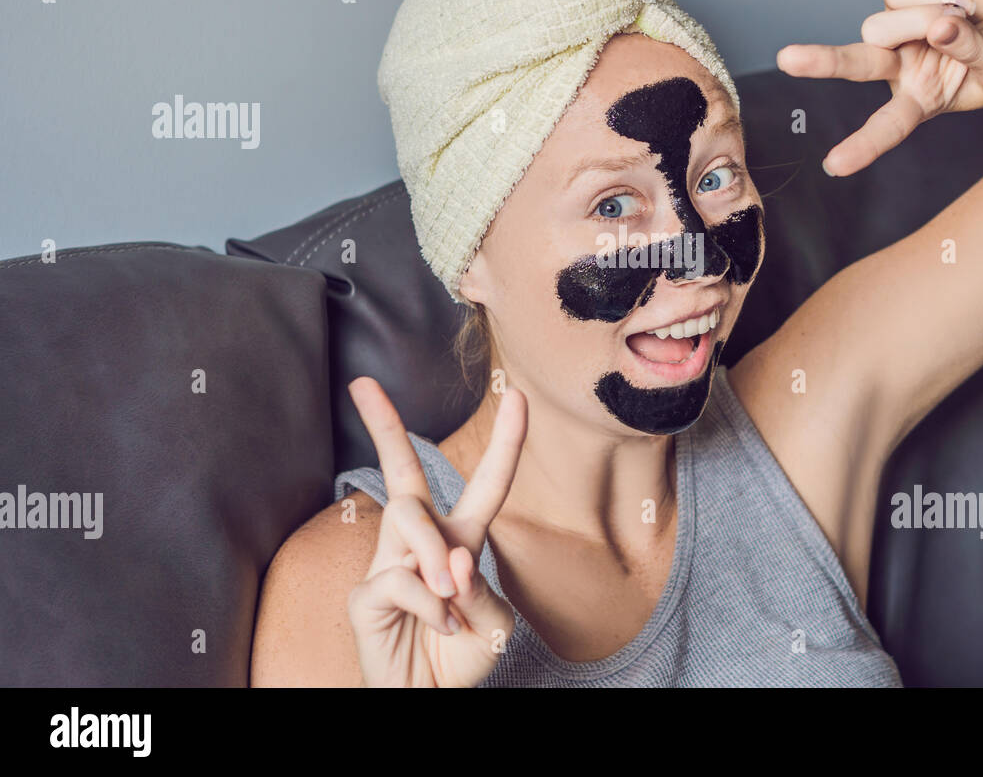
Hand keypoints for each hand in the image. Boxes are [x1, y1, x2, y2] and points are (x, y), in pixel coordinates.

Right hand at [345, 376, 526, 686]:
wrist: (428, 702)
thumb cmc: (460, 659)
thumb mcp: (494, 622)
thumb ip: (481, 586)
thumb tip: (448, 563)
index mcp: (459, 541)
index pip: (483, 483)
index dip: (505, 441)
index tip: (516, 395)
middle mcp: (420, 544)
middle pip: (402, 472)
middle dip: (384, 425)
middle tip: (362, 384)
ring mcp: (388, 565)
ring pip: (408, 520)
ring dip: (436, 557)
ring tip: (451, 598)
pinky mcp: (365, 594)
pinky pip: (401, 578)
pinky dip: (431, 606)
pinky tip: (439, 626)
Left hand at [777, 0, 982, 174]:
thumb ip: (975, 53)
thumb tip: (941, 27)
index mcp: (919, 99)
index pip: (887, 127)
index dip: (863, 146)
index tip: (835, 167)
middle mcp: (898, 66)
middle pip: (855, 64)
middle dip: (823, 62)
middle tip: (787, 59)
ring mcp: (896, 29)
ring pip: (886, 21)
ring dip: (926, 18)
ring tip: (963, 20)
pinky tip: (956, 1)